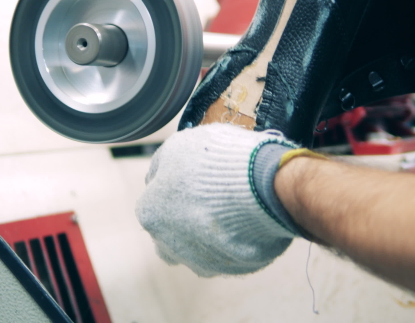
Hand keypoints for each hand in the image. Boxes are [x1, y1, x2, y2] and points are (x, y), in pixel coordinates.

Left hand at [135, 124, 299, 276]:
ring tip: (233, 207)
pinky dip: (237, 240)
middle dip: (187, 217)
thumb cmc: (217, 162)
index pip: (155, 201)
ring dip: (210, 233)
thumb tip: (161, 172)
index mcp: (151, 213)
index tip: (192, 177)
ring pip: (200, 248)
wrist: (263, 186)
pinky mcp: (233, 270)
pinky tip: (249, 219)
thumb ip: (163, 163)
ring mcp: (201, 261)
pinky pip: (231, 255)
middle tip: (211, 195)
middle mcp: (169, 245)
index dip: (174, 186)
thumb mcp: (178, 145)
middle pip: (173, 232)